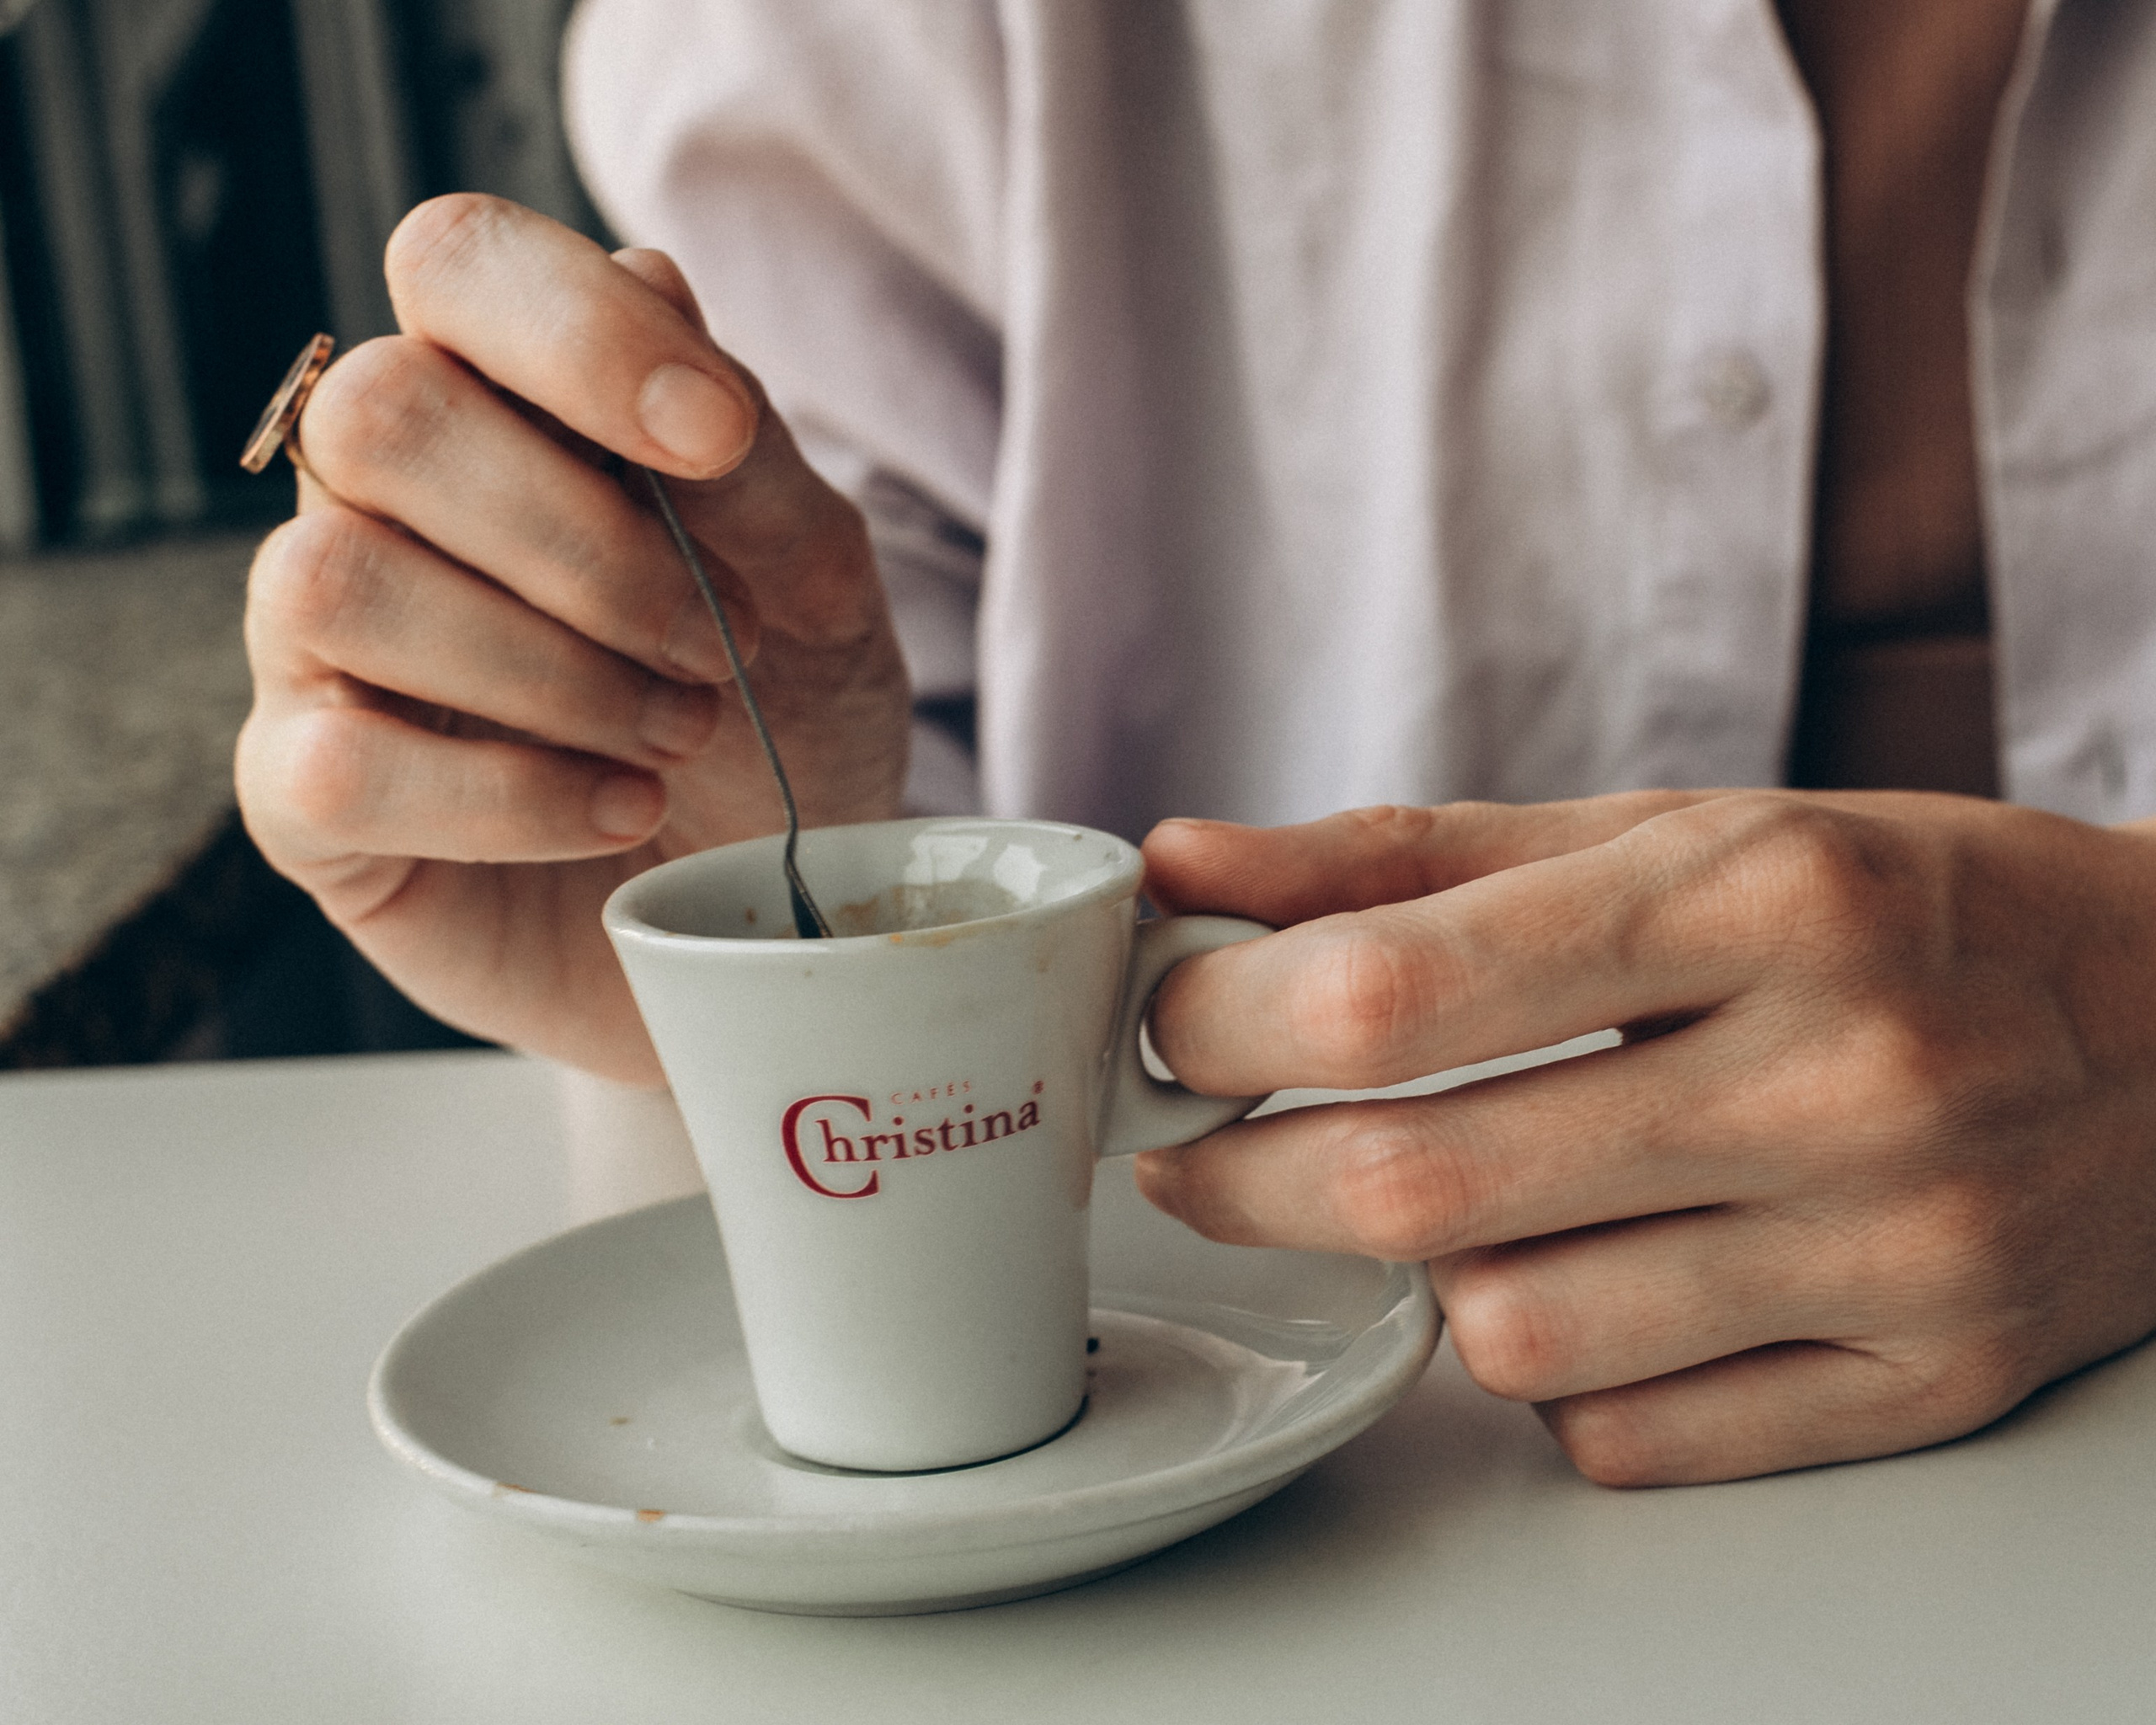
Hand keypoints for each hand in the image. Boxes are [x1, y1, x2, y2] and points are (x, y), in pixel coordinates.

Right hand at [237, 196, 908, 1081]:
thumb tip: (654, 285)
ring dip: (547, 670)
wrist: (767, 924)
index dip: (577, 329)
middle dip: (584, 542)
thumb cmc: (784, 731)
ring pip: (334, 579)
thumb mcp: (822, 593)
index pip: (458, 263)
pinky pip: (333, 762)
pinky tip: (617, 812)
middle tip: (718, 650)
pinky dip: (506, 798)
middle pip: (382, 413)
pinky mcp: (306, 800)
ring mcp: (326, 650)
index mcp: (507, 405)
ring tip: (675, 736)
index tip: (716, 439)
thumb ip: (747, 461)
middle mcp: (387, 503)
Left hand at [1134, 792, 2155, 1483]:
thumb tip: (1190, 864)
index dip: (1224, 1016)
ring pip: (1512, 1333)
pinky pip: (1630, 1438)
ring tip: (1444, 1200)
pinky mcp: (1927, 1385)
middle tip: (1201, 1144)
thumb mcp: (1675, 831)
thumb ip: (1413, 854)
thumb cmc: (1900, 905)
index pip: (1398, 986)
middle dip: (1246, 1172)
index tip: (1174, 1022)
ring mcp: (1893, 1254)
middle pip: (1422, 1181)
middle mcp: (1838, 1078)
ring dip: (1421, 1275)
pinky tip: (1581, 1284)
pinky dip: (1551, 1375)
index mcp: (1762, 896)